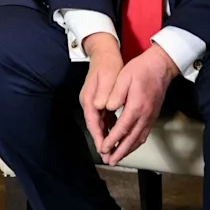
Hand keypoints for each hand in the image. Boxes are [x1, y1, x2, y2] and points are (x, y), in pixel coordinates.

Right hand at [79, 33, 122, 154]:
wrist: (104, 52)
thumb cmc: (107, 64)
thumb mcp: (107, 78)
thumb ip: (104, 93)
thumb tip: (101, 107)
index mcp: (90, 99)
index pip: (93, 123)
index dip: (100, 138)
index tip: (105, 150)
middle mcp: (90, 102)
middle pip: (96, 127)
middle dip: (103, 143)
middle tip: (110, 158)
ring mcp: (95, 102)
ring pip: (102, 124)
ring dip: (108, 137)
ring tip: (115, 151)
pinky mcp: (101, 100)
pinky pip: (106, 119)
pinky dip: (112, 127)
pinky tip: (118, 134)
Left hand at [98, 44, 178, 165]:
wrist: (161, 65)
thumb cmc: (141, 69)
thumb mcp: (124, 77)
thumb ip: (115, 94)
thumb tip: (107, 108)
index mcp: (136, 107)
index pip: (122, 129)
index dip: (112, 141)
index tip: (103, 149)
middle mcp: (145, 115)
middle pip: (132, 139)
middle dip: (120, 152)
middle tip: (110, 161)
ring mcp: (151, 116)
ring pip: (139, 139)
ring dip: (128, 150)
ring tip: (118, 158)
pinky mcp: (153, 115)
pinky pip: (144, 134)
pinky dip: (136, 143)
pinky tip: (130, 146)